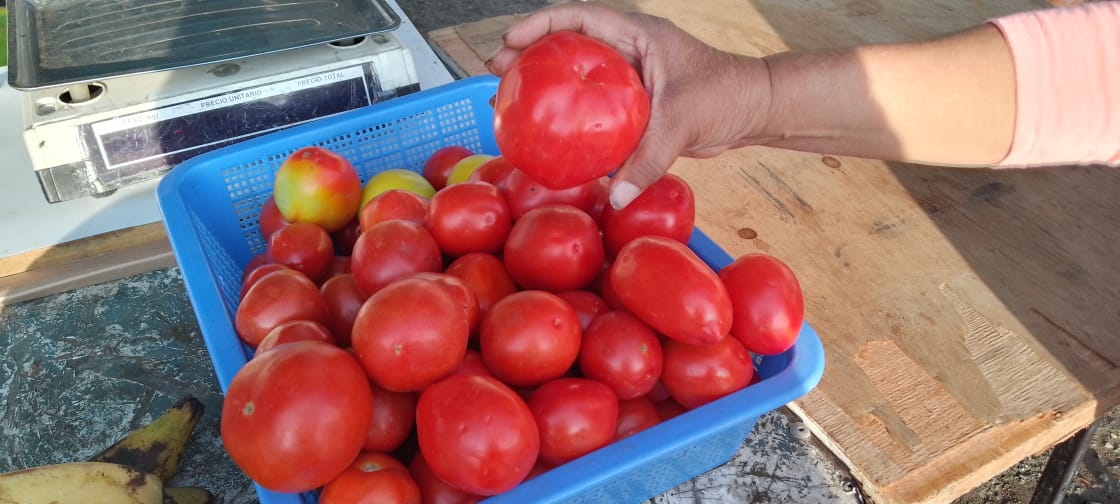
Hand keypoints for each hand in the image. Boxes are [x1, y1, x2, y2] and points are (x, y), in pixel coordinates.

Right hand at [486, 3, 771, 208]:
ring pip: (576, 76)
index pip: (579, 16)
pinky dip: (570, 120)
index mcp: (637, 35)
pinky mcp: (634, 106)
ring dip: (544, 87)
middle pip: (567, 44)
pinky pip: (593, 109)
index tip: (510, 42)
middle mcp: (628, 51)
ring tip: (509, 105)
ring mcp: (629, 77)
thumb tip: (618, 195)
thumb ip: (648, 157)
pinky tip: (548, 139)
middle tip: (496, 76)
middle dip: (528, 55)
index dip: (540, 24)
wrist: (754, 111)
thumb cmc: (727, 96)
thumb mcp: (683, 122)